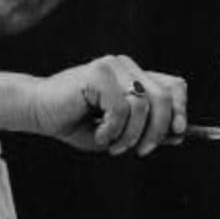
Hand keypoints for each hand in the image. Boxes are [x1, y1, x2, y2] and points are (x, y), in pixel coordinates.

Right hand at [30, 55, 187, 155]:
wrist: (38, 112)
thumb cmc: (76, 122)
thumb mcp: (119, 132)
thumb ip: (146, 130)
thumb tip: (178, 134)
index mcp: (134, 77)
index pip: (174, 86)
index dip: (181, 110)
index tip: (178, 133)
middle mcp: (126, 67)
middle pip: (163, 97)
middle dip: (158, 131)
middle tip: (142, 151)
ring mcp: (112, 66)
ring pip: (143, 105)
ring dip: (131, 135)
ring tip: (113, 145)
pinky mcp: (98, 73)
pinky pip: (121, 108)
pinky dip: (113, 130)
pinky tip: (99, 134)